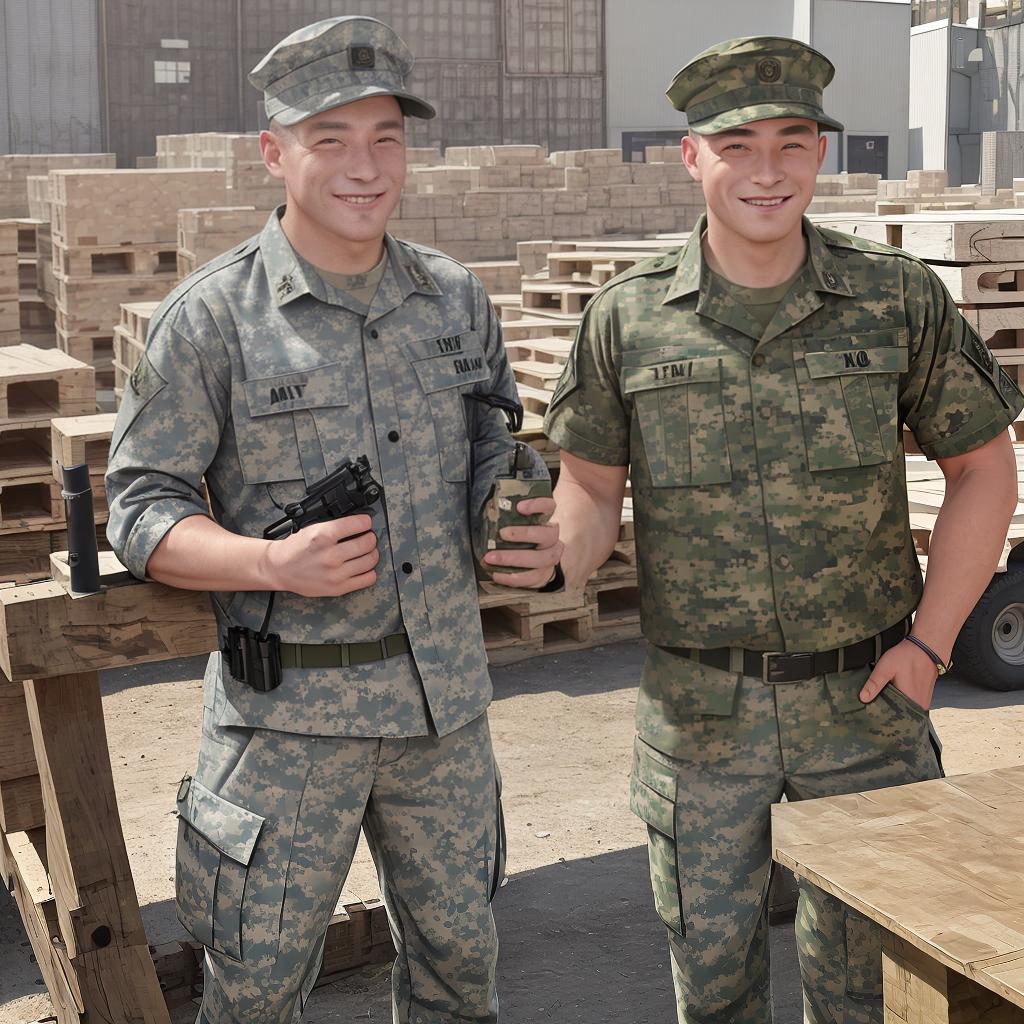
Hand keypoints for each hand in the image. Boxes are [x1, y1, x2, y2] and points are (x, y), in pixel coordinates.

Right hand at [260, 514, 378, 596]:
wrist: (280, 569)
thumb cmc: (296, 548)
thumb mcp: (313, 528)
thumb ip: (337, 526)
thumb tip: (361, 524)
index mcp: (323, 536)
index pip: (359, 524)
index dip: (365, 522)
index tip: (365, 522)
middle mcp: (330, 555)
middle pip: (367, 543)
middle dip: (370, 537)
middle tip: (367, 537)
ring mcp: (336, 574)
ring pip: (370, 560)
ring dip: (372, 553)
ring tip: (366, 551)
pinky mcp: (338, 588)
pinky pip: (368, 578)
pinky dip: (370, 571)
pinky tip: (363, 567)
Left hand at [485, 496, 564, 588]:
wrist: (528, 564)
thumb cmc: (515, 539)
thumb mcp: (510, 524)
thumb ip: (504, 517)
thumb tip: (489, 510)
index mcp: (544, 521)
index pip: (549, 507)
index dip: (538, 505)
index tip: (519, 506)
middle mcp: (552, 539)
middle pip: (547, 535)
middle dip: (524, 534)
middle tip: (502, 533)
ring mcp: (550, 559)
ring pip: (541, 559)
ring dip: (514, 558)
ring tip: (491, 558)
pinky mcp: (543, 576)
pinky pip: (533, 578)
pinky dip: (513, 577)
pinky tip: (497, 574)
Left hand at [859, 638, 939, 710]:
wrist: (927, 647)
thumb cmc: (906, 657)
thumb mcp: (885, 668)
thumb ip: (874, 684)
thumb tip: (863, 698)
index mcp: (910, 701)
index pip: (894, 718)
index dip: (882, 716)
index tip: (871, 714)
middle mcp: (920, 705)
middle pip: (900, 716)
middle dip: (887, 713)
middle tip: (874, 708)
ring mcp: (924, 702)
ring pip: (906, 711)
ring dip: (895, 708)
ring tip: (882, 702)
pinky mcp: (925, 697)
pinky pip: (911, 705)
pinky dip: (902, 703)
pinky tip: (893, 697)